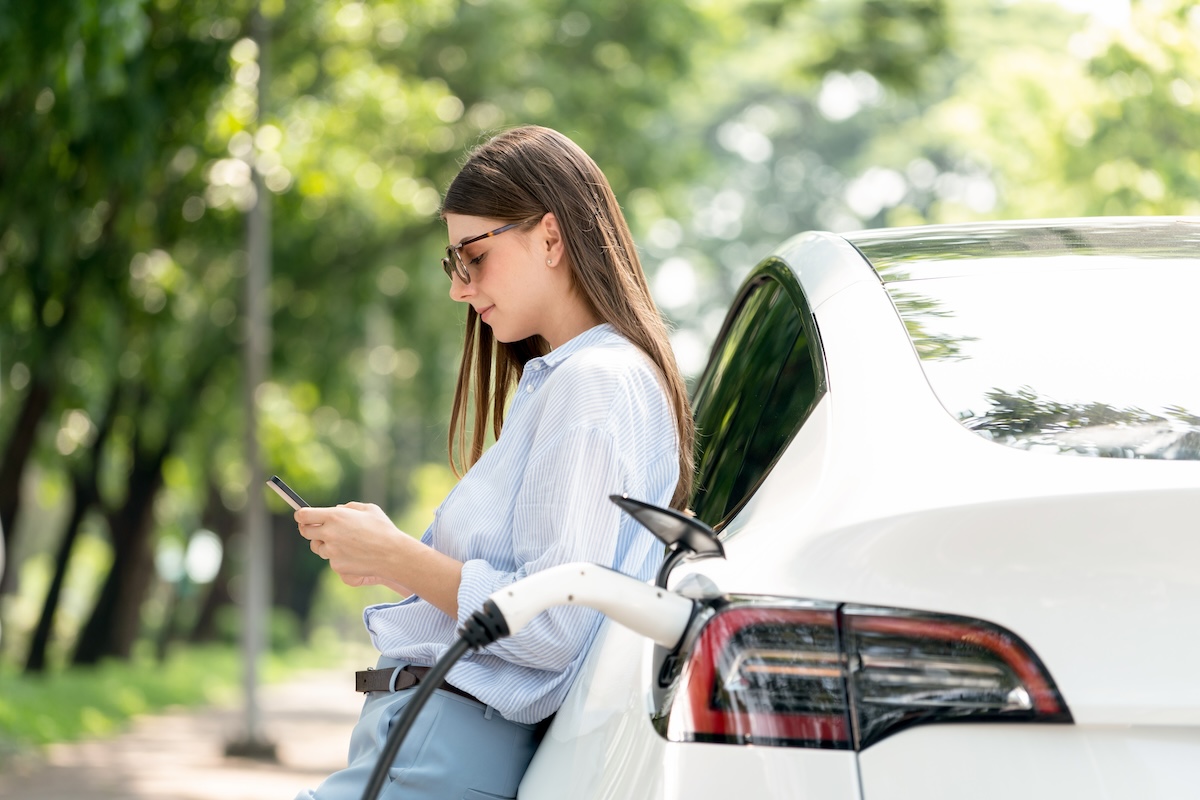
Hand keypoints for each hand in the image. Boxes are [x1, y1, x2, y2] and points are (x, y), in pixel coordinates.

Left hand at [294, 501, 464, 618]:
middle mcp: (329, 533)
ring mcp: (332, 551)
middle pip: (305, 532)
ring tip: (343, 542)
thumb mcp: (369, 509)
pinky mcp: (337, 565)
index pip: (303, 515)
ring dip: (325, 544)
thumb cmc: (383, 529)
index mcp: (334, 516)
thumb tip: (335, 509)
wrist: (393, 554)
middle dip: (310, 529)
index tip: (302, 516)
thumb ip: (349, 507)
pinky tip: (353, 554)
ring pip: (318, 547)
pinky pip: (331, 560)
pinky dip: (338, 557)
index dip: (300, 515)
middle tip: (318, 529)